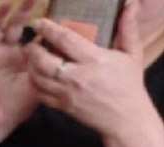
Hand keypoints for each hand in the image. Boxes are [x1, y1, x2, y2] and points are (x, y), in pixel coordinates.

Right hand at [0, 0, 37, 139]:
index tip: (50, 18)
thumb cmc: (19, 106)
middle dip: (23, 11)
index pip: (33, 35)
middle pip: (15, 26)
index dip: (41, 26)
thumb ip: (44, 66)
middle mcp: (8, 51)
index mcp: (24, 56)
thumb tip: (55, 47)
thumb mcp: (38, 84)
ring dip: (0, 15)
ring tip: (7, 2)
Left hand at [26, 2, 150, 137]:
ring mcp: (67, 94)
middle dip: (33, 50)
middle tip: (30, 43)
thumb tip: (129, 5)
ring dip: (30, 66)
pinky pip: (41, 95)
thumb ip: (127, 28)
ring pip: (39, 79)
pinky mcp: (63, 107)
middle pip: (44, 61)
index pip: (65, 40)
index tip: (39, 23)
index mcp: (93, 60)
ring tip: (30, 58)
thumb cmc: (129, 85)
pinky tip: (35, 77)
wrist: (125, 119)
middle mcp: (77, 77)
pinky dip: (34, 84)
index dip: (49, 29)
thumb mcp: (132, 54)